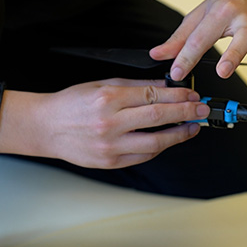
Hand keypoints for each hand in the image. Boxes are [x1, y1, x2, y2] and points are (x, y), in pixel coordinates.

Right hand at [0, 79, 209, 168]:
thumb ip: (135, 86)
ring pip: (155, 142)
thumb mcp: (101, 85)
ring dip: (179, 135)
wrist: (45, 127)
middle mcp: (110, 123)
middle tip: (202, 110)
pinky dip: (159, 148)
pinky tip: (169, 139)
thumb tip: (165, 86)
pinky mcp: (110, 162)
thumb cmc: (71, 104)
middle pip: (158, 117)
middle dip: (186, 113)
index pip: (153, 96)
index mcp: (108, 99)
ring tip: (192, 127)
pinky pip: (143, 156)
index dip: (177, 96)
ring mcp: (110, 145)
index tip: (191, 95)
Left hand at [149, 0, 246, 80]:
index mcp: (221, 12)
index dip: (187, 57)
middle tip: (223, 70)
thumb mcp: (200, 15)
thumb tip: (158, 54)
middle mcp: (244, 17)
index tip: (177, 72)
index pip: (201, 37)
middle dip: (232, 54)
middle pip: (239, 36)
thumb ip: (180, 38)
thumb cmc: (228, 3)